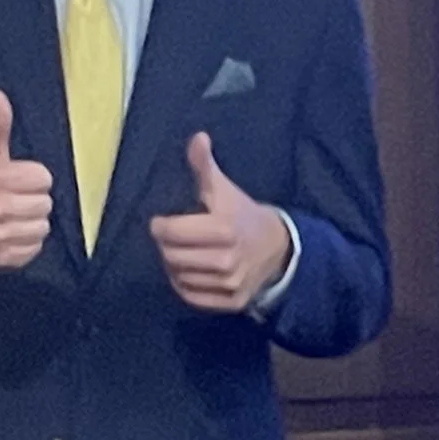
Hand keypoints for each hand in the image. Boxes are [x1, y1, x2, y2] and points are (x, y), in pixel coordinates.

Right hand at [0, 90, 54, 271]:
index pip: (43, 177)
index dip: (33, 178)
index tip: (16, 181)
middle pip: (45, 202)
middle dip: (33, 200)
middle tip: (13, 200)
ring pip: (43, 226)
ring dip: (31, 223)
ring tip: (11, 218)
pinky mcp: (2, 258)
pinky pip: (35, 248)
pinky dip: (26, 244)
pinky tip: (9, 235)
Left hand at [150, 131, 292, 313]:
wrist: (278, 247)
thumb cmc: (242, 213)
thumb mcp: (224, 188)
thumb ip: (205, 165)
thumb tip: (197, 137)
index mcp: (224, 229)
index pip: (173, 232)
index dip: (161, 226)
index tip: (161, 221)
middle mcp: (228, 260)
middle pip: (172, 256)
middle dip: (165, 245)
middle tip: (170, 237)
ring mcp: (230, 284)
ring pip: (179, 277)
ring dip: (173, 265)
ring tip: (179, 252)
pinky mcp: (232, 301)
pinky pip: (192, 296)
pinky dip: (183, 284)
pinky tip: (188, 271)